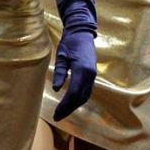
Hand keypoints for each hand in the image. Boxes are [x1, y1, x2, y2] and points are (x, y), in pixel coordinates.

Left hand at [52, 0, 97, 120]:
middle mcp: (90, 74)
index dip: (65, 105)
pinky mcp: (92, 74)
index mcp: (82, 69)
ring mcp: (93, 75)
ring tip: (63, 112)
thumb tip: (56, 88)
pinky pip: (87, 90)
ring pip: (85, 95)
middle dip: (69, 108)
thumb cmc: (70, 42)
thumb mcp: (61, 55)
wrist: (82, 32)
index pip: (74, 93)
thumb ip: (60, 72)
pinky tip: (71, 102)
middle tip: (58, 117)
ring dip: (75, 105)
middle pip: (80, 97)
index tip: (56, 114)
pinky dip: (79, 99)